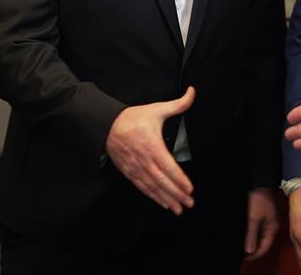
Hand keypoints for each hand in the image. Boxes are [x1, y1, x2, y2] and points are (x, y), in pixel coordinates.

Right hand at [105, 86, 195, 214]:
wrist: (107, 125)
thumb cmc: (133, 118)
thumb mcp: (156, 109)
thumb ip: (178, 104)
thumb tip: (192, 92)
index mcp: (152, 145)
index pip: (168, 166)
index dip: (179, 179)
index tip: (190, 188)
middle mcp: (144, 160)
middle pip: (162, 181)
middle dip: (176, 193)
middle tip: (189, 203)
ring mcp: (136, 168)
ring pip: (153, 187)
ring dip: (167, 199)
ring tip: (179, 208)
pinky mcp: (129, 173)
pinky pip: (143, 188)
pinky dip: (154, 197)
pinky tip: (164, 203)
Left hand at [244, 187, 279, 260]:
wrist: (261, 182)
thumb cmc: (259, 198)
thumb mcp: (253, 218)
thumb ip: (251, 235)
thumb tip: (249, 251)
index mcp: (272, 229)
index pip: (264, 248)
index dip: (254, 254)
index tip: (244, 258)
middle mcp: (272, 227)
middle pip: (263, 243)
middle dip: (253, 249)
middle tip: (241, 253)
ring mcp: (268, 222)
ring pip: (260, 237)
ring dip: (252, 242)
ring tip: (242, 246)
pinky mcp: (264, 217)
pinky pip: (259, 230)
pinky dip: (252, 234)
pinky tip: (245, 235)